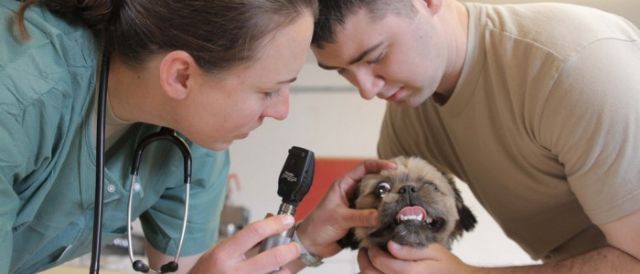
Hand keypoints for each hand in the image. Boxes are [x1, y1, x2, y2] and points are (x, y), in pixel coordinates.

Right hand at [190, 215, 299, 273]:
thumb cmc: (206, 272)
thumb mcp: (218, 252)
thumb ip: (241, 242)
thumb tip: (268, 226)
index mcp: (224, 254)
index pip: (254, 232)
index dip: (274, 223)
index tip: (287, 220)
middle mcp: (235, 271)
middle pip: (274, 256)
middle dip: (290, 249)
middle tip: (294, 246)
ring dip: (285, 268)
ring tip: (283, 264)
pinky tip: (274, 272)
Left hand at [295, 159, 395, 257]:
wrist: (311, 245)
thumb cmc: (317, 226)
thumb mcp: (340, 218)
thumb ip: (361, 217)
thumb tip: (382, 215)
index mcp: (344, 185)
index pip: (364, 167)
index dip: (379, 165)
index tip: (394, 168)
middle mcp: (352, 193)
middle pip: (375, 183)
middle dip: (388, 185)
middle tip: (401, 189)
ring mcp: (357, 206)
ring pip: (376, 200)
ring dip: (386, 203)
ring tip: (399, 205)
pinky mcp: (360, 219)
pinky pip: (375, 215)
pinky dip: (383, 216)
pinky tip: (391, 219)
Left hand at [359, 242, 473, 273]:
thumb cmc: (447, 267)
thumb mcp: (434, 252)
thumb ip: (411, 250)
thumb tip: (391, 244)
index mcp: (409, 273)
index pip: (379, 261)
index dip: (371, 250)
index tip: (372, 242)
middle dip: (363, 260)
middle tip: (365, 250)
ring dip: (366, 270)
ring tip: (369, 259)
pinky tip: (377, 270)